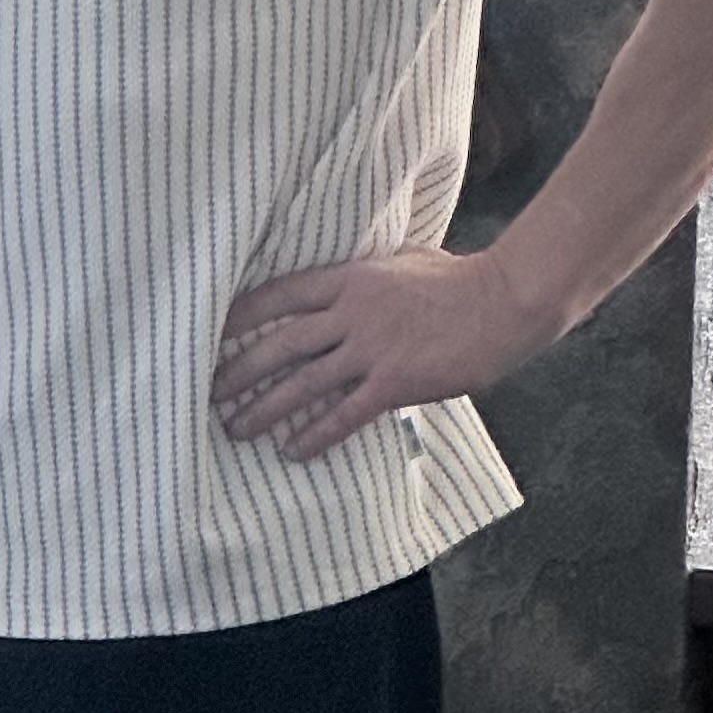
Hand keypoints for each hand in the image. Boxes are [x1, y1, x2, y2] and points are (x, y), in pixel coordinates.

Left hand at [212, 244, 544, 461]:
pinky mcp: (395, 383)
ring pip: (302, 384)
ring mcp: (371, 350)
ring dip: (264, 409)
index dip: (241, 315)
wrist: (504, 301)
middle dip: (238, 370)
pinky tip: (292, 451)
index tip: (211, 331)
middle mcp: (351, 314)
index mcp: (350, 279)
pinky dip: (315, 435)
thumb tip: (349, 277)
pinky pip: (344, 415)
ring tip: (236, 428)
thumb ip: (368, 273)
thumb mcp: (403, 261)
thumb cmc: (460, 279)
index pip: (280, 295)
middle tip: (208, 392)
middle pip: (279, 344)